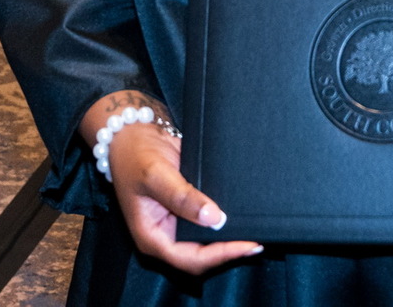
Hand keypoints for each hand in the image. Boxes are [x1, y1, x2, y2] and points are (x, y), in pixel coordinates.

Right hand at [82, 93, 262, 274]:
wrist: (133, 134)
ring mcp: (177, 223)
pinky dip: (225, 221)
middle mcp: (166, 235)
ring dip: (230, 238)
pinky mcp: (187, 208)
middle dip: (229, 250)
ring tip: (257, 229)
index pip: (190, 258)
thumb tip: (215, 218)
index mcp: (152, 237)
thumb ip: (183, 197)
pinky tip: (243, 215)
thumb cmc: (135, 156)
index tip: (247, 244)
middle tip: (258, 238)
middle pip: (201, 256)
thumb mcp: (156, 175)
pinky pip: (208, 221)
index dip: (219, 255)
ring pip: (207, 241)